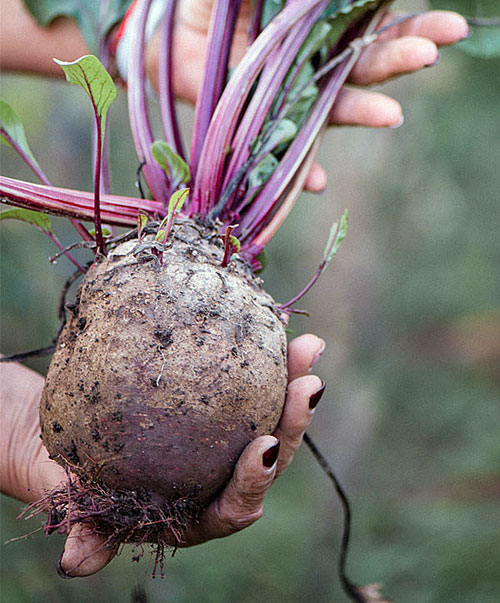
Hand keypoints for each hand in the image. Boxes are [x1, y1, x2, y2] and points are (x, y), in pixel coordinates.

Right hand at [0, 334, 325, 576]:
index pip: (233, 506)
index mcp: (193, 512)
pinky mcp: (217, 409)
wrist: (62, 441)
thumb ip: (88, 531)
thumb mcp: (75, 502)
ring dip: (291, 381)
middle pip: (268, 457)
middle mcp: (215, 478)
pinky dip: (265, 359)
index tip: (263, 448)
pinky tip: (276, 325)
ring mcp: (221, 441)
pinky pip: (248, 385)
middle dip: (293, 423)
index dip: (253, 482)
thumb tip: (78, 562)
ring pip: (269, 415)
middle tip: (308, 384)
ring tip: (307, 344)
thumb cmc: (73, 476)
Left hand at [145, 2, 469, 190]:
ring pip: (334, 110)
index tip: (446, 25)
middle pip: (363, 66)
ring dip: (363, 111)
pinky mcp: (261, 133)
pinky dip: (301, 173)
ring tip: (392, 113)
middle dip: (399, 57)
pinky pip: (285, 157)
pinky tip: (316, 182)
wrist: (162, 41)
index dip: (407, 24)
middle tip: (430, 52)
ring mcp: (289, 104)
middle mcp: (311, 70)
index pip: (369, 27)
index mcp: (315, 30)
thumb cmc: (206, 7)